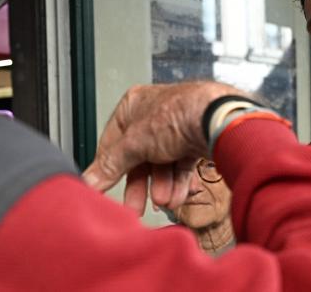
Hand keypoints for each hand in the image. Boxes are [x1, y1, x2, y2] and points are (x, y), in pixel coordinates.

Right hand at [82, 81, 241, 214]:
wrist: (219, 120)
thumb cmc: (180, 114)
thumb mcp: (134, 143)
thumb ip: (110, 164)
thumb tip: (91, 180)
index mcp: (134, 105)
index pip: (112, 142)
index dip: (108, 167)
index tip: (103, 188)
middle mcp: (154, 115)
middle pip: (138, 157)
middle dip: (140, 184)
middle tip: (134, 206)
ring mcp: (175, 129)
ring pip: (161, 165)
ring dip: (162, 187)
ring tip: (164, 201)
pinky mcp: (194, 141)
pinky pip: (180, 167)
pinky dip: (178, 183)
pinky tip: (177, 196)